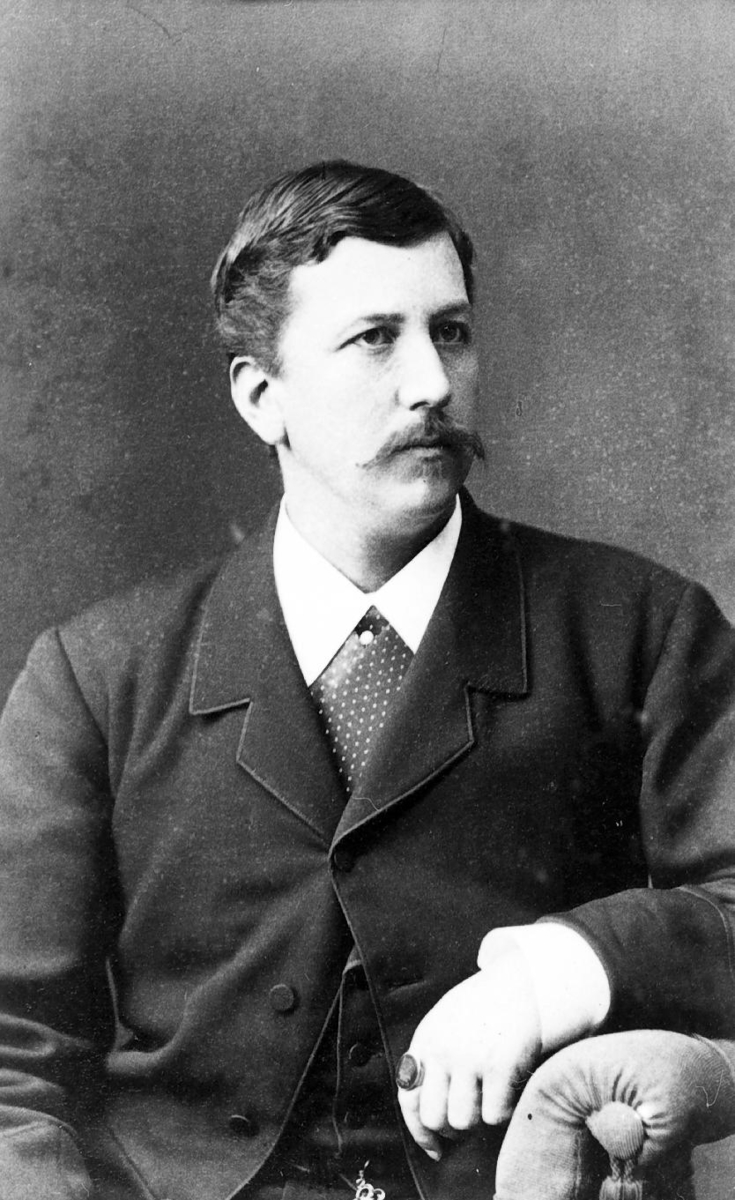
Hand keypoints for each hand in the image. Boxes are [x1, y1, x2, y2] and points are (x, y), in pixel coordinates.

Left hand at [396, 952, 541, 1159]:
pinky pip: (495, 1115)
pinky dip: (506, 1109)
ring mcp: (469, 1056)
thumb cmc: (490, 1009)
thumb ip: (435, 1060)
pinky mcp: (499, 1064)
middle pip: (434, 1117)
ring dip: (481, 1117)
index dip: (419, 1131)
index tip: (435, 1148)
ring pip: (463, 1121)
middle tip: (472, 1118)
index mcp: (426, 1039)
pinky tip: (513, 1087)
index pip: (408, 1098)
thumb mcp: (449, 1023)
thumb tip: (431, 1121)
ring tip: (493, 1094)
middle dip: (452, 1129)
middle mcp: (442, 1048)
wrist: (528, 980)